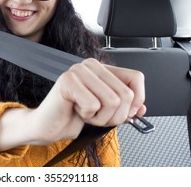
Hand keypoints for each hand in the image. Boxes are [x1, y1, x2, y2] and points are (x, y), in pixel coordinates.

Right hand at [0, 58, 145, 149]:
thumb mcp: (106, 111)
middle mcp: (90, 65)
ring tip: (84, 112)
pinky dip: (86, 116)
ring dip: (100, 117)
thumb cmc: (74, 116)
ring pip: (112, 101)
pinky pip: (93, 105)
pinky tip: (75, 110)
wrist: (48, 125)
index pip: (136, 77)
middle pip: (126, 94)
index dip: (137, 99)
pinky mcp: (67, 81)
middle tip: (97, 114)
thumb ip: (125, 107)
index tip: (127, 111)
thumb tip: (141, 108)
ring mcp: (77, 71)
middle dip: (115, 115)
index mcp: (101, 68)